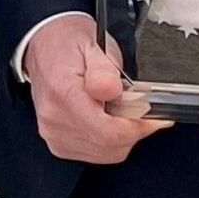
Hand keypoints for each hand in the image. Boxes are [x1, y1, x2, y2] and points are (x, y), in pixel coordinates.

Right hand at [24, 14, 166, 164]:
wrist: (44, 46)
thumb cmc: (69, 44)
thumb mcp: (94, 44)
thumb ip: (104, 69)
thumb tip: (112, 90)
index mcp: (62, 92)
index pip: (108, 132)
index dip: (138, 128)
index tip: (154, 117)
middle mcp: (54, 118)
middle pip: (110, 145)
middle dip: (133, 130)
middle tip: (140, 108)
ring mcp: (54, 133)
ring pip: (106, 153)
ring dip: (122, 136)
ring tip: (121, 111)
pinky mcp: (58, 143)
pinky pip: (95, 153)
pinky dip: (109, 142)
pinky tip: (108, 121)